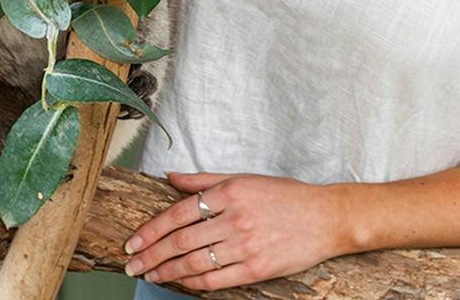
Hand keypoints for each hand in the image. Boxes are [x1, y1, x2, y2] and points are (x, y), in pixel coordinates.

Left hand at [124, 171, 357, 289]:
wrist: (326, 217)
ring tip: (150, 275)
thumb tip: (170, 177)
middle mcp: (235, 218)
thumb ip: (204, 180)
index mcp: (229, 192)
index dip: (151, 230)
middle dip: (152, 254)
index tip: (133, 242)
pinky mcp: (258, 268)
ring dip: (168, 271)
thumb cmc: (284, 196)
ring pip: (196, 262)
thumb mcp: (243, 178)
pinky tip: (180, 282)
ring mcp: (246, 245)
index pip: (178, 213)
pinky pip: (217, 279)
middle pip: (181, 240)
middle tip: (132, 264)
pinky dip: (194, 282)